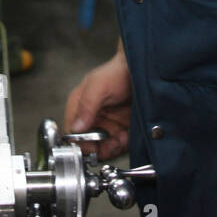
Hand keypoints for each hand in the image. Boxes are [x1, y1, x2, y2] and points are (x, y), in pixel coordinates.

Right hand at [64, 44, 132, 160]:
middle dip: (99, 147)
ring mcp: (107, 123)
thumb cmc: (118, 71)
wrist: (144, 69)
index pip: (72, 132)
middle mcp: (91, 117)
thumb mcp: (99, 86)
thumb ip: (87, 106)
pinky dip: (123, 145)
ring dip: (112, 147)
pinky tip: (127, 136)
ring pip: (104, 148)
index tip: (92, 146)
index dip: (80, 142)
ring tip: (121, 138)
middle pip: (88, 143)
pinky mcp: (121, 128)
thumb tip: (76, 128)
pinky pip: (118, 145)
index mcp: (79, 105)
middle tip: (110, 144)